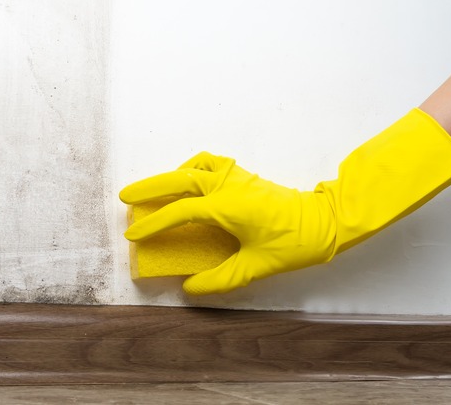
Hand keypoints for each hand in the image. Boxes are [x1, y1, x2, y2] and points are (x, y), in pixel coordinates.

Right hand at [120, 109, 450, 295]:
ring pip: (195, 166)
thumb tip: (191, 288)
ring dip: (171, 174)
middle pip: (179, 179)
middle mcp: (229, 187)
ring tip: (155, 189)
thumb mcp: (256, 267)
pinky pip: (213, 163)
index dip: (154, 224)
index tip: (133, 234)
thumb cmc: (294, 243)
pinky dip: (195, 166)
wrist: (325, 222)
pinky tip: (190, 180)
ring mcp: (238, 178)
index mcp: (227, 207)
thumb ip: (221, 278)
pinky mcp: (246, 177)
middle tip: (125, 196)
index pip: (180, 212)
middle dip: (150, 187)